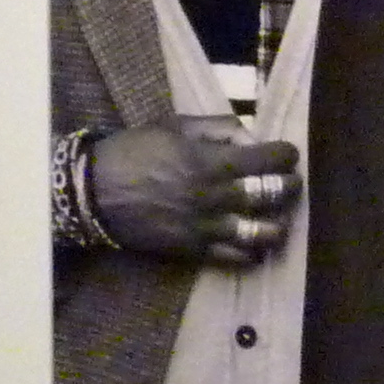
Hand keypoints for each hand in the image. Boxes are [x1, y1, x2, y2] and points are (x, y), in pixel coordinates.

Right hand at [86, 116, 299, 268]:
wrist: (92, 192)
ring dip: (280, 224)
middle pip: (273, 195)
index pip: (269, 160)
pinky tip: (258, 244)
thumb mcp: (174, 125)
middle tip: (291, 183)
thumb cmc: (133, 151)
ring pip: (262, 233)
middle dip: (290, 187)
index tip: (289, 154)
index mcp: (211, 161)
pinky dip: (253, 252)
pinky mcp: (193, 249)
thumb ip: (217, 127)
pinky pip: (235, 258)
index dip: (287, 155)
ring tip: (281, 218)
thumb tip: (250, 135)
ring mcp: (205, 226)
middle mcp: (214, 196)